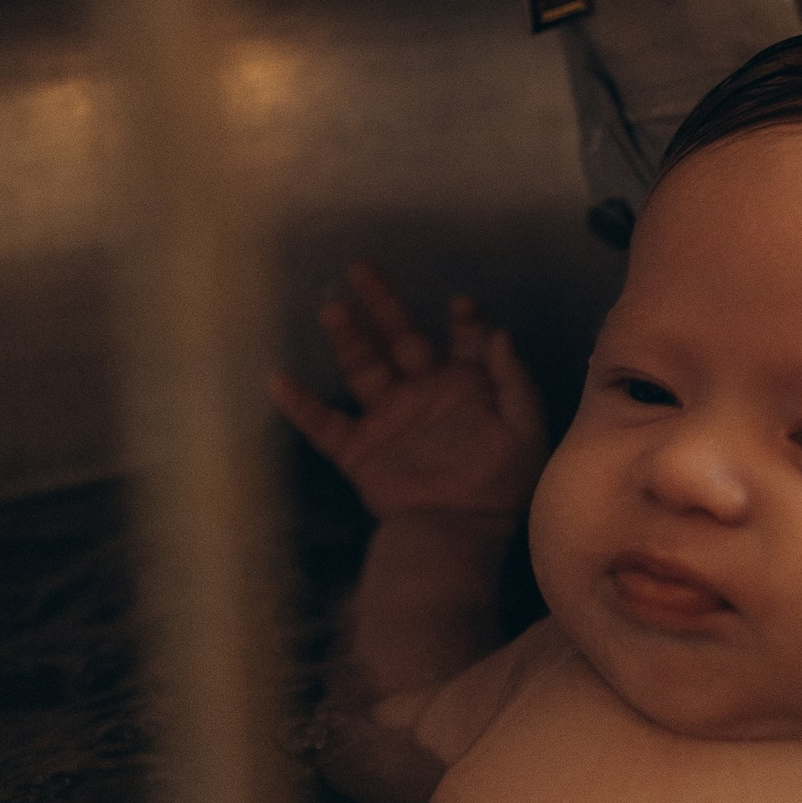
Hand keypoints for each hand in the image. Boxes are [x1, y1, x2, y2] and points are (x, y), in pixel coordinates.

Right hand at [270, 270, 547, 525]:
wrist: (458, 536)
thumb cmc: (499, 487)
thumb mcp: (523, 432)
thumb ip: (514, 382)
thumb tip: (500, 333)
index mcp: (465, 386)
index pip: (463, 338)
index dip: (464, 319)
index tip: (462, 305)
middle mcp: (423, 392)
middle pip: (400, 337)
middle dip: (383, 302)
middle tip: (362, 266)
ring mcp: (388, 419)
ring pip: (362, 367)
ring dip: (346, 337)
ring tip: (331, 306)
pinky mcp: (360, 451)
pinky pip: (324, 424)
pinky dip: (300, 404)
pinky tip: (278, 379)